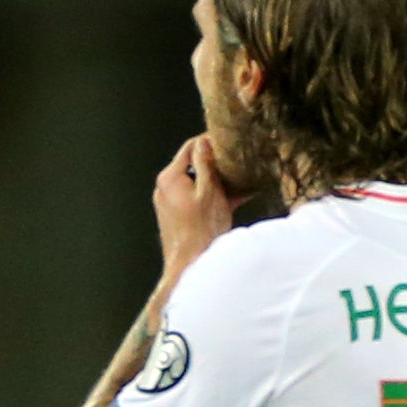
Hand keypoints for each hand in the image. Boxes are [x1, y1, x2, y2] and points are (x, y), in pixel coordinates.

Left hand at [154, 136, 242, 282]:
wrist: (191, 266)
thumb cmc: (202, 230)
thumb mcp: (210, 191)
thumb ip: (206, 163)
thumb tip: (204, 141)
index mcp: (170, 177)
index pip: (191, 146)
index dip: (212, 142)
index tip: (230, 143)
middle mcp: (165, 188)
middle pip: (194, 165)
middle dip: (217, 164)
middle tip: (239, 164)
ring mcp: (169, 202)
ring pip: (198, 183)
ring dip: (220, 182)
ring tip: (242, 183)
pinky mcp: (177, 215)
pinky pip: (197, 199)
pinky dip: (214, 197)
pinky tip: (236, 198)